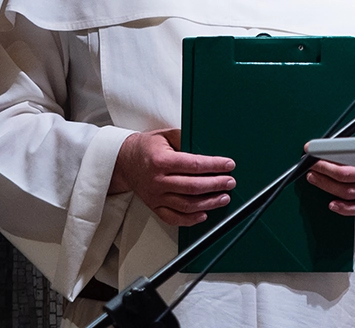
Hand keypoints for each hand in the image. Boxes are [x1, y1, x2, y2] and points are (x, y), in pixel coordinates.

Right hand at [110, 129, 235, 227]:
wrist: (123, 162)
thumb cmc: (147, 147)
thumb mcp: (166, 135)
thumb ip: (185, 137)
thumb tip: (206, 144)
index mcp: (161, 161)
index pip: (193, 165)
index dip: (214, 165)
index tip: (228, 165)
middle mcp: (158, 181)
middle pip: (193, 187)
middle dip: (216, 185)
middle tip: (230, 182)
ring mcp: (155, 196)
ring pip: (186, 205)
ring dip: (208, 203)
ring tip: (223, 198)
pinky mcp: (154, 207)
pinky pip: (173, 218)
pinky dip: (190, 219)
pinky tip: (204, 214)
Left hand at [305, 122, 354, 216]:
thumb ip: (350, 137)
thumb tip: (327, 143)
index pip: (347, 157)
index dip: (327, 159)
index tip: (312, 156)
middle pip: (344, 176)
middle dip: (324, 172)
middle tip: (312, 167)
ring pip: (348, 192)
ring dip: (327, 187)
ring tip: (315, 178)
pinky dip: (345, 208)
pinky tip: (333, 204)